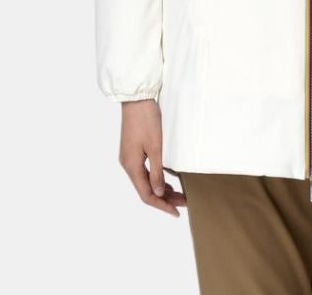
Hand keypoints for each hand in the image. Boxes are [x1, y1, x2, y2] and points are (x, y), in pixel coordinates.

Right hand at [118, 99, 186, 217]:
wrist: (137, 99)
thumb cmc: (146, 120)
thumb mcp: (155, 147)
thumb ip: (157, 172)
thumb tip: (159, 193)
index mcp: (131, 166)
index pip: (146, 195)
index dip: (162, 206)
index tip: (176, 212)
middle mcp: (128, 165)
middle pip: (145, 190)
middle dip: (164, 199)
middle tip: (183, 203)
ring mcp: (129, 158)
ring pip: (145, 181)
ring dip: (160, 190)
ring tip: (178, 195)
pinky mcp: (132, 151)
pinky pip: (144, 172)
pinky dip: (155, 179)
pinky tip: (167, 182)